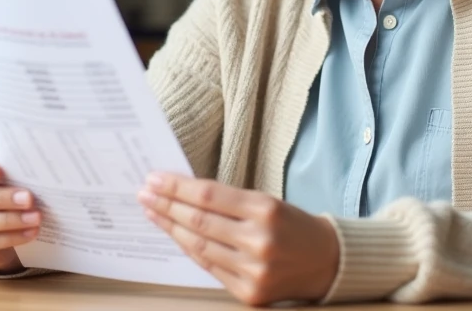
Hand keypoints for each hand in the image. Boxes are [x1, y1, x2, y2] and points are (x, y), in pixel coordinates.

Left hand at [137, 173, 339, 305]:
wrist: (327, 261)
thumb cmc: (292, 226)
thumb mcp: (267, 202)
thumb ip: (228, 201)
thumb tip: (182, 193)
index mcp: (266, 210)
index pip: (208, 195)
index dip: (176, 187)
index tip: (154, 178)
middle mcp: (259, 241)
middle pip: (199, 221)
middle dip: (166, 205)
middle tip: (145, 194)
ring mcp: (254, 270)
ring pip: (199, 246)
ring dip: (171, 228)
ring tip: (153, 213)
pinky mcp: (249, 293)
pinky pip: (209, 268)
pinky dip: (189, 250)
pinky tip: (175, 236)